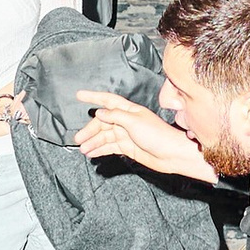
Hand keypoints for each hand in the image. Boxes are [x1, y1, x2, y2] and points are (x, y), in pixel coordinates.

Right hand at [76, 89, 213, 184]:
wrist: (171, 154)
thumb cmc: (158, 135)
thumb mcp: (134, 122)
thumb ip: (115, 116)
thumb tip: (99, 112)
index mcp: (128, 110)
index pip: (107, 100)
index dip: (93, 97)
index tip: (79, 95)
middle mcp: (126, 121)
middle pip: (102, 122)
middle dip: (89, 130)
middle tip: (78, 139)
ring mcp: (126, 134)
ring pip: (104, 136)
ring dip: (93, 141)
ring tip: (83, 149)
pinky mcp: (128, 147)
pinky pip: (109, 147)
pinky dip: (99, 149)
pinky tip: (92, 153)